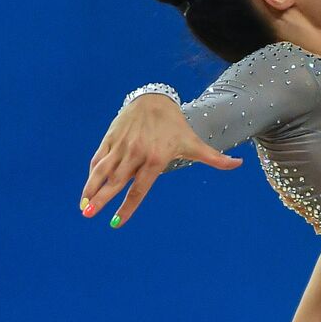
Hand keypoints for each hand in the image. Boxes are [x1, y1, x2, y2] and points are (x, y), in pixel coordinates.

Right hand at [80, 94, 243, 227]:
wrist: (154, 98)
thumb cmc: (176, 125)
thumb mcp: (194, 143)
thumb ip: (215, 158)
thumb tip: (238, 164)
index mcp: (155, 160)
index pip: (139, 189)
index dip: (127, 208)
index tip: (116, 223)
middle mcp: (135, 154)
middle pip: (115, 182)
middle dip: (100, 199)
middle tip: (87, 215)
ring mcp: (121, 146)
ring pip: (102, 170)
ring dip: (90, 188)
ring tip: (82, 206)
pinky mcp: (110, 138)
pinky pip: (99, 158)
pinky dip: (92, 172)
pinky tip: (87, 186)